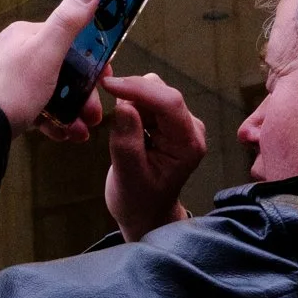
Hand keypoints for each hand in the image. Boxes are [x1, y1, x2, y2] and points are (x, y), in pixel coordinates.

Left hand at [0, 0, 105, 137]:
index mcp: (26, 35)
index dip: (92, 58)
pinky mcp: (9, 104)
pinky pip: (40, 109)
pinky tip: (65, 134)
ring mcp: (12, 80)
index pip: (69, 39)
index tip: (106, 78)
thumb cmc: (13, 87)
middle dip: (84, 92)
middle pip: (63, 69)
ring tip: (83, 130)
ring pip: (54, 92)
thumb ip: (69, 20)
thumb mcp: (47, 51)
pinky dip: (56, 121)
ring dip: (74, 110)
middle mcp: (18, 54)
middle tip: (95, 114)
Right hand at [103, 72, 207, 241]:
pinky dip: (128, 105)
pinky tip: (123, 130)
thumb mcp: (127, 174)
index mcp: (188, 143)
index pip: (169, 103)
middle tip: (109, 121)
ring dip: (128, 102)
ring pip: (150, 91)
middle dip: (131, 96)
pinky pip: (144, 99)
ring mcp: (179, 122)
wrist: (145, 212)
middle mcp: (190, 127)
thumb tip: (124, 105)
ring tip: (119, 134)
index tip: (108, 85)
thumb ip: (127, 141)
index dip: (138, 89)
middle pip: (159, 91)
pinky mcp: (166, 120)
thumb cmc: (138, 200)